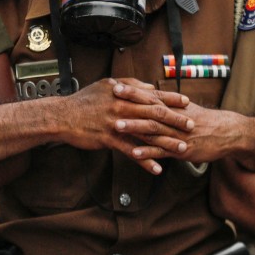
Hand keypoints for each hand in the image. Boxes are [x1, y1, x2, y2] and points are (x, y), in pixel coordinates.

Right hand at [61, 78, 192, 174]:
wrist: (63, 115)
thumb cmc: (85, 100)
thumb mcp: (107, 85)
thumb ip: (130, 85)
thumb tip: (150, 87)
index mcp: (125, 93)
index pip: (153, 94)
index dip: (171, 98)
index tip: (188, 102)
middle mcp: (124, 107)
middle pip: (155, 113)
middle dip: (176, 120)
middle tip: (192, 125)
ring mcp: (117, 123)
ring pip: (147, 133)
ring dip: (166, 142)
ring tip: (182, 149)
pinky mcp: (109, 139)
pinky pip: (131, 151)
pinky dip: (145, 160)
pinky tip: (157, 169)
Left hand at [117, 99, 240, 164]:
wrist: (227, 132)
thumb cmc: (204, 120)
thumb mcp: (185, 108)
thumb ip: (167, 103)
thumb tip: (149, 95)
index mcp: (173, 106)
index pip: (150, 95)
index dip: (132, 90)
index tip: (115, 84)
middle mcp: (173, 117)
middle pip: (148, 109)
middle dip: (128, 104)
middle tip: (110, 100)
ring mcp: (176, 134)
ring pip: (152, 129)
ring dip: (133, 127)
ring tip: (115, 126)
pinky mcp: (181, 150)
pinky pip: (161, 151)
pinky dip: (147, 152)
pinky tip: (133, 153)